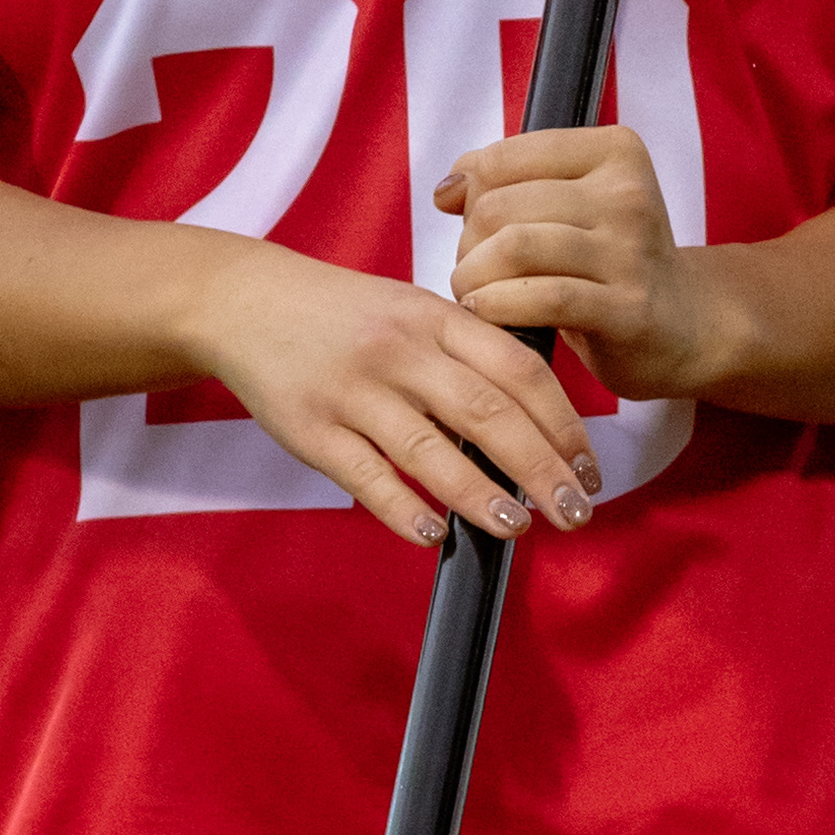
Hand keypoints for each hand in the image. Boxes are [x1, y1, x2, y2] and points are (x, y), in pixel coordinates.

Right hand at [175, 240, 598, 553]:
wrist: (245, 302)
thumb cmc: (345, 316)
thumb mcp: (414, 311)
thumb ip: (470, 355)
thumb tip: (540, 426)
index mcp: (436, 319)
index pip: (519, 371)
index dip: (563, 424)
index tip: (590, 468)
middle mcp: (399, 351)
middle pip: (487, 412)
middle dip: (541, 467)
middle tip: (576, 511)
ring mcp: (353, 391)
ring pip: (427, 449)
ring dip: (480, 495)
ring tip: (518, 526)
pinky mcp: (311, 429)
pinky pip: (364, 475)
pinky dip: (402, 508)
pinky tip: (434, 533)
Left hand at [438, 124, 731, 406]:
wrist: (682, 326)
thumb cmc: (608, 261)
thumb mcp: (567, 206)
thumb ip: (503, 184)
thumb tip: (446, 190)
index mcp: (615, 150)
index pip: (501, 158)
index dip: (471, 195)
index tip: (478, 228)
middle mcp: (628, 193)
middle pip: (500, 205)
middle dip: (468, 243)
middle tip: (473, 270)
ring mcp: (631, 251)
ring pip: (514, 247)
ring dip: (473, 276)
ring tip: (474, 293)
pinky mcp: (627, 308)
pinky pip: (542, 298)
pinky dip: (497, 306)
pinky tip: (488, 312)